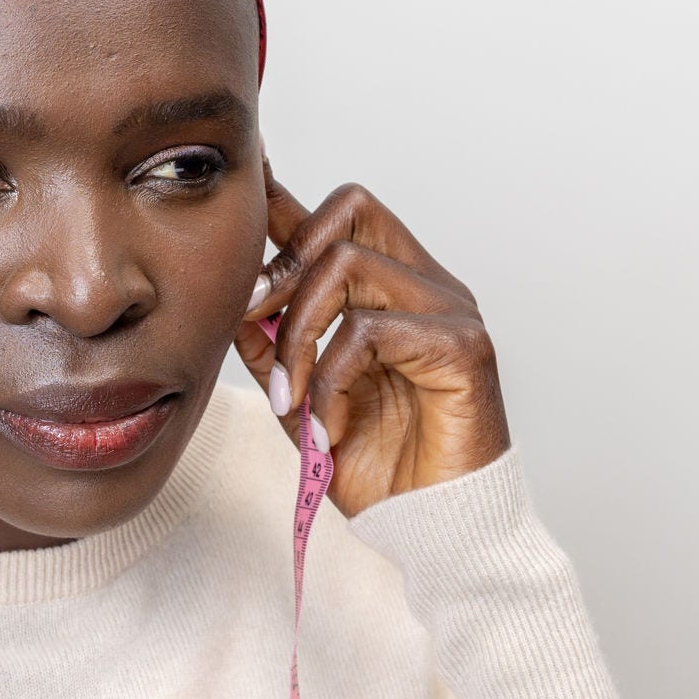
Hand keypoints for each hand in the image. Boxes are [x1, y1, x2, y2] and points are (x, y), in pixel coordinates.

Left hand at [232, 156, 511, 516]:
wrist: (430, 531)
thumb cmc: (377, 467)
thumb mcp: (300, 397)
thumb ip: (272, 343)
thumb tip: (234, 298)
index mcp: (391, 290)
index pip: (337, 219)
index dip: (286, 193)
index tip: (246, 167)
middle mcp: (426, 285)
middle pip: (350, 208)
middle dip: (283, 260)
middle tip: (250, 320)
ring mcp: (450, 309)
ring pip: (350, 264)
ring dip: (298, 334)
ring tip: (289, 399)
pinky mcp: (464, 346)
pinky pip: (369, 330)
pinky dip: (329, 378)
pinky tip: (325, 424)